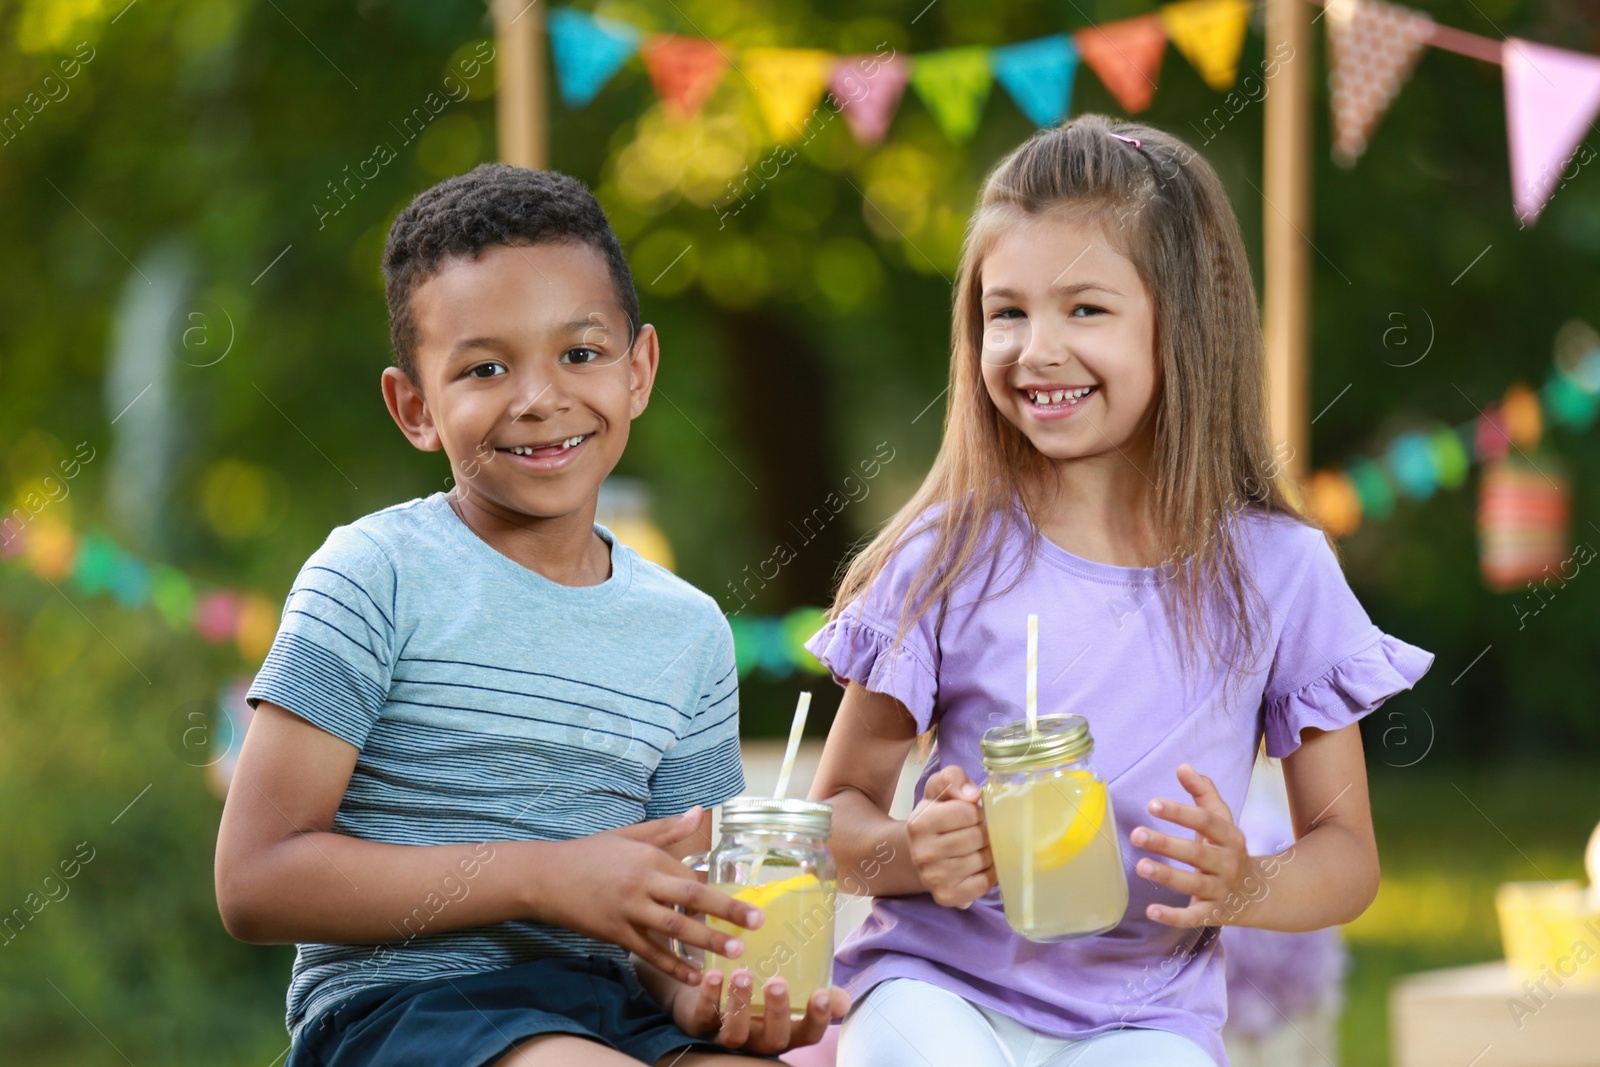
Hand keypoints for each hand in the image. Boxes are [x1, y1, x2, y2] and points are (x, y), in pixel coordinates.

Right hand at [535, 808, 761, 982]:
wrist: (545, 877)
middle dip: (726, 912)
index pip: (691, 876)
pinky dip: (672, 965)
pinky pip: (648, 952)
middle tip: (756, 923)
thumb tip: (700, 812)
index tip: (745, 902)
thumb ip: (667, 829)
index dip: (717, 891)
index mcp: (647, 858)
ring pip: (672, 929)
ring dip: (706, 941)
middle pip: (689, 900)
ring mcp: (627, 911)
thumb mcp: (629, 834)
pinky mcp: (614, 934)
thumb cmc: (591, 853)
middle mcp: (640, 884)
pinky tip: (694, 976)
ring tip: (736, 952)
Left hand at [668, 967, 849, 1053]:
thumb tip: (841, 1002)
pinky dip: (708, 996)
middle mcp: (758, 1038)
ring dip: (740, 1004)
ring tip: (743, 974)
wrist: (705, 988)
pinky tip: (714, 974)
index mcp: (784, 1031)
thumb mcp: (789, 992)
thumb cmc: (756, 991)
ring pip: (735, 1034)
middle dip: (777, 1012)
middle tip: (778, 982)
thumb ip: (817, 994)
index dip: (817, 1019)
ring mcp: (728, 1035)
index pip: (808, 1034)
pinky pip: (703, 1017)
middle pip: (773, 1039)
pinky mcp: (700, 1024)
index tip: (821, 994)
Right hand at [907, 765, 995, 907]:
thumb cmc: (936, 816)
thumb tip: (972, 794)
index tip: (969, 815)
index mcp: (919, 823)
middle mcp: (922, 853)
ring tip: (978, 848)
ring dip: (988, 852)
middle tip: (975, 832)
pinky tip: (980, 865)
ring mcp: (933, 878)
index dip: (975, 812)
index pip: (968, 812)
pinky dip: (990, 873)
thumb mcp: (939, 789)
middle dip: (983, 831)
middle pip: (977, 837)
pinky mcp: (946, 896)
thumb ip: (953, 778)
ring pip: (982, 860)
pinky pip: (983, 884)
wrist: (918, 852)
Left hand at [1131, 764, 1251, 927]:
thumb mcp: (1222, 820)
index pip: (1206, 821)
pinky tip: (1151, 911)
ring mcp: (1221, 890)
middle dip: (1166, 844)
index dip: (1179, 812)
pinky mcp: (1214, 914)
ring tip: (1140, 865)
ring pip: (1193, 884)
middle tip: (1136, 834)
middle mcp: (1227, 863)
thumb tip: (1182, 767)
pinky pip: (1193, 917)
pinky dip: (1173, 916)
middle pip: (1197, 853)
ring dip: (1167, 875)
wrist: (1260, 894)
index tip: (1152, 804)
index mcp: (1229, 837)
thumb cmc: (1228, 850)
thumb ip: (1203, 792)